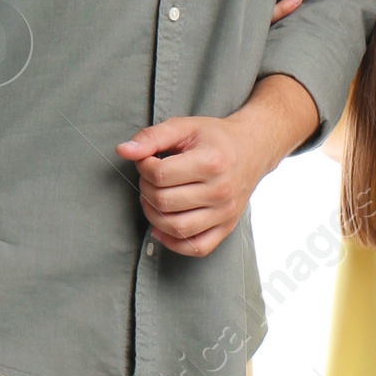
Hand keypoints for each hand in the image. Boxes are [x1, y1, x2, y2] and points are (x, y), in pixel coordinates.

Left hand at [116, 114, 259, 257]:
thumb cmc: (215, 138)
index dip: (143, 167)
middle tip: (151, 178)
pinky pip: (196, 248)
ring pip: (176, 228)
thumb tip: (123, 150)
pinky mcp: (227, 227)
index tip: (147, 160)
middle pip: (163, 201)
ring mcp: (225, 213)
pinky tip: (163, 227)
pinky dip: (174, 243)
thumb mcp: (184, 127)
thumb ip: (152, 137)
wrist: (252, 150)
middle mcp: (221, 191)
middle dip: (146, 189)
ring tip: (154, 199)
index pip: (160, 174)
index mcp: (211, 162)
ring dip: (153, 215)